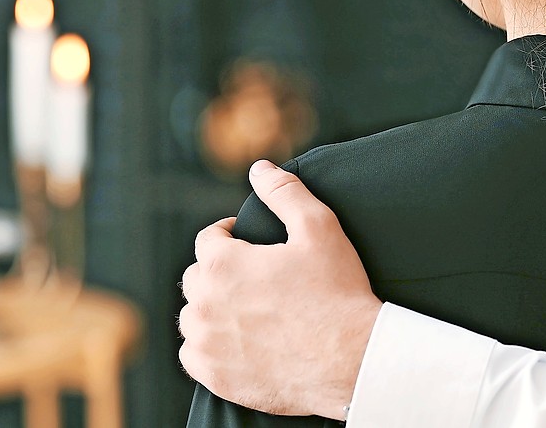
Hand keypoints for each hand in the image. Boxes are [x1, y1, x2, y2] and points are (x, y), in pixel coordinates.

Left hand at [179, 160, 382, 417]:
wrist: (352, 360)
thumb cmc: (337, 293)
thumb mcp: (318, 227)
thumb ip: (284, 192)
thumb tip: (259, 168)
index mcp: (223, 263)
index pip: (208, 239)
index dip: (228, 236)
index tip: (247, 243)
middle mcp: (204, 302)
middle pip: (196, 277)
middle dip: (218, 272)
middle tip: (252, 277)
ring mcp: (206, 343)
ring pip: (192, 318)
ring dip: (210, 309)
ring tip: (243, 309)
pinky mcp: (214, 377)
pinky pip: (193, 356)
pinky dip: (208, 347)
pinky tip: (236, 342)